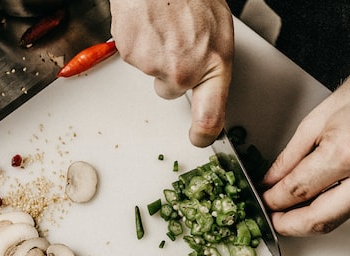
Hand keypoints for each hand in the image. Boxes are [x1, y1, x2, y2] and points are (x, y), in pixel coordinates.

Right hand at [110, 0, 233, 146]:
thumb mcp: (219, 29)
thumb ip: (210, 62)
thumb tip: (204, 82)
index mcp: (213, 65)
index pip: (211, 117)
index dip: (203, 134)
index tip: (199, 138)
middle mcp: (183, 71)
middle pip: (169, 90)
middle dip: (170, 73)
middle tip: (176, 43)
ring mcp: (154, 64)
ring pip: (151, 71)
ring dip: (155, 53)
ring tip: (164, 25)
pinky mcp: (130, 54)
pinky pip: (134, 56)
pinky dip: (139, 43)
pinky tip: (149, 24)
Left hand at [262, 56, 349, 235]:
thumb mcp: (316, 119)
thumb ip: (290, 156)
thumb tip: (272, 181)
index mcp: (347, 150)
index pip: (299, 190)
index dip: (274, 200)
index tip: (265, 200)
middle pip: (321, 219)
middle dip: (290, 225)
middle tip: (274, 220)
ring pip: (340, 218)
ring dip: (312, 217)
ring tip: (293, 209)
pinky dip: (335, 204)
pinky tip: (323, 195)